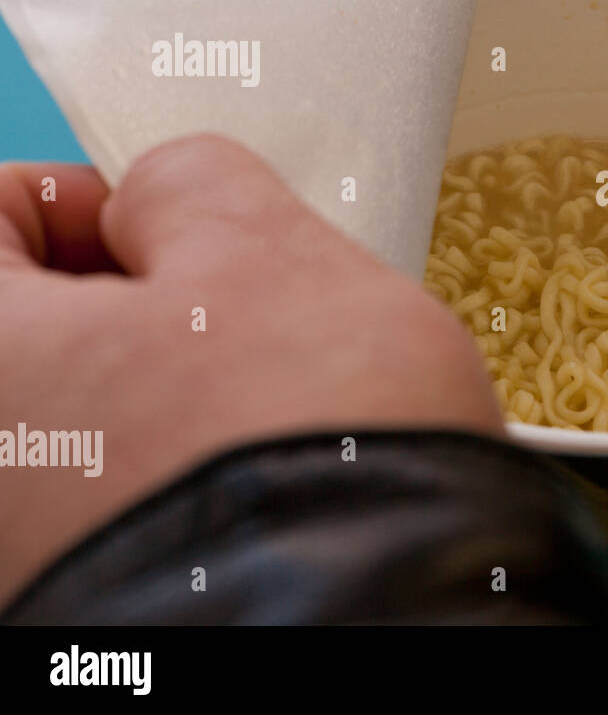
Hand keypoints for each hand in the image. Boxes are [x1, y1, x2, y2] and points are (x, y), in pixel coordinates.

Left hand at [0, 134, 501, 605]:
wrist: (375, 624)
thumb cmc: (304, 445)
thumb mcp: (267, 252)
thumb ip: (192, 181)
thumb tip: (167, 195)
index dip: (84, 196)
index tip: (169, 222)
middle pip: (47, 332)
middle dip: (153, 305)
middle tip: (250, 314)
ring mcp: (30, 549)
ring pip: (103, 420)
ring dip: (184, 393)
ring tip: (282, 409)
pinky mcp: (95, 610)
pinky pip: (133, 504)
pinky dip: (194, 477)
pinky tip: (273, 487)